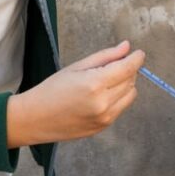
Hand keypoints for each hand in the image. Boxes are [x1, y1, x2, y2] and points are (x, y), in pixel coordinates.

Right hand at [6, 42, 144, 147]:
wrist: (35, 119)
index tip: (139, 53)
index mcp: (95, 84)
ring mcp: (105, 118)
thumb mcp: (76, 67)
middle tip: (115, 64)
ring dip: (125, 85)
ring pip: (130, 96)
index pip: (128, 69)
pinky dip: (118, 98)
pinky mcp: (103, 127)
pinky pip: (121, 108)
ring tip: (106, 81)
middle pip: (131, 81)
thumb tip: (126, 47)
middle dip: (128, 70)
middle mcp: (103, 103)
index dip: (137, 59)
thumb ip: (105, 57)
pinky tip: (100, 95)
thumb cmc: (52, 89)